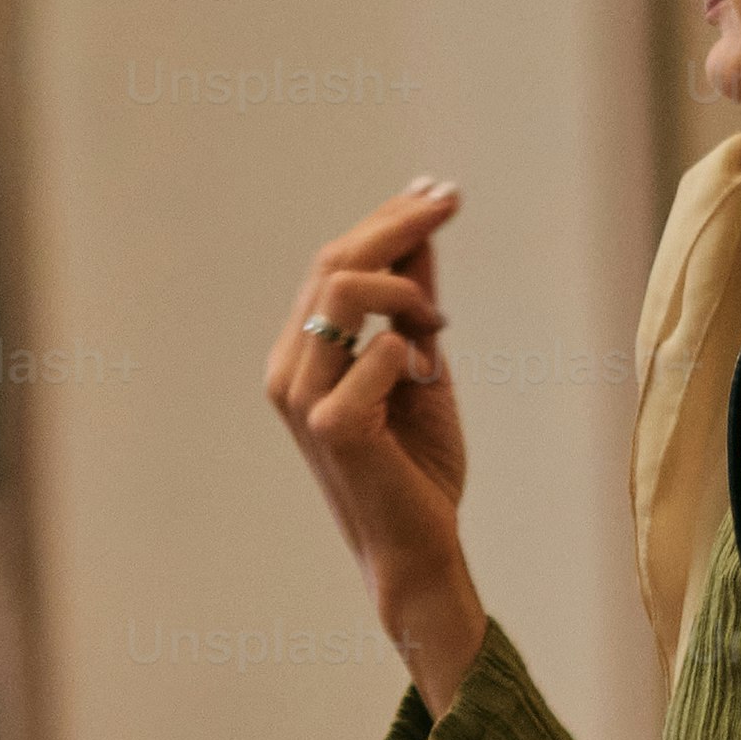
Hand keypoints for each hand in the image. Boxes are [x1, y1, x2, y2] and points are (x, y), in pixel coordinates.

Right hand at [264, 179, 482, 711]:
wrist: (418, 549)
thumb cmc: (417, 468)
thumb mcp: (420, 367)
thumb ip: (413, 307)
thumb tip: (422, 235)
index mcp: (300, 356)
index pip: (333, 264)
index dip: (385, 220)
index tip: (437, 190)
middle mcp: (289, 371)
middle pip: (335, 263)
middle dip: (399, 224)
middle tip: (451, 202)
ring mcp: (304, 398)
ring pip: (346, 290)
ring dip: (408, 291)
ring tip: (438, 326)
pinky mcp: (332, 427)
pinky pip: (382, 349)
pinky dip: (414, 351)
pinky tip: (426, 380)